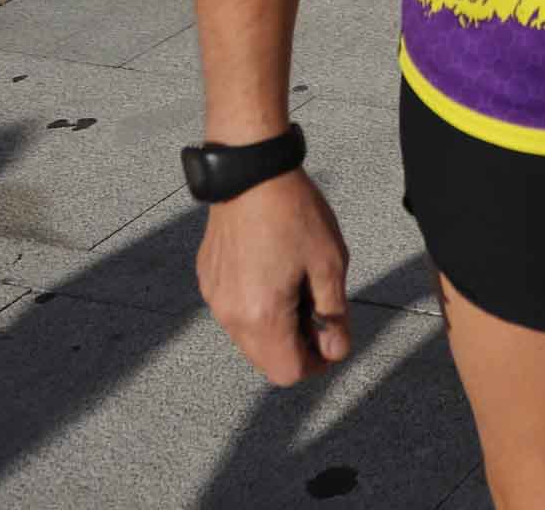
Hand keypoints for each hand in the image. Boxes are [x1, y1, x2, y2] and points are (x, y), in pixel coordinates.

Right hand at [196, 169, 352, 384]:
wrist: (251, 173)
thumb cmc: (294, 213)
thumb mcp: (329, 263)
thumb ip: (333, 315)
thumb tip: (335, 351)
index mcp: (261, 316)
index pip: (287, 372)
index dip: (316, 363)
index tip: (333, 339)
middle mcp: (229, 315)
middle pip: (266, 360)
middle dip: (297, 346)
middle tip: (319, 311)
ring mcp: (214, 298)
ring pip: (249, 338)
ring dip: (276, 327)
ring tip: (298, 286)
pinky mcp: (208, 280)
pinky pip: (234, 311)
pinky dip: (256, 307)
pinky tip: (274, 271)